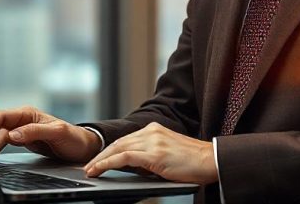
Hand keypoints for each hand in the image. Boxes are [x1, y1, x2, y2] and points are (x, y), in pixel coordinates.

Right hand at [0, 105, 100, 162]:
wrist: (82, 148)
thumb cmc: (73, 137)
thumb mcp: (57, 132)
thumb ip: (34, 131)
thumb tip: (12, 135)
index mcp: (29, 113)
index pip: (2, 116)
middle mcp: (23, 120)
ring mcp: (21, 130)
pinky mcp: (22, 140)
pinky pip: (3, 142)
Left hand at [83, 122, 217, 184]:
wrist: (211, 161)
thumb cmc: (194, 163)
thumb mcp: (168, 154)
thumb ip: (150, 155)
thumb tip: (131, 166)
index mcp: (155, 129)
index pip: (126, 139)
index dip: (109, 149)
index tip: (98, 159)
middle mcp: (152, 131)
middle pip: (118, 142)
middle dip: (101, 154)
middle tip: (88, 166)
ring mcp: (152, 141)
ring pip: (118, 149)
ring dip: (100, 160)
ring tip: (89, 170)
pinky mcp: (154, 153)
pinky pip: (123, 157)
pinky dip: (107, 163)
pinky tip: (99, 169)